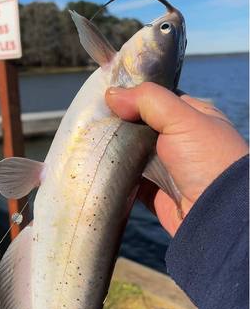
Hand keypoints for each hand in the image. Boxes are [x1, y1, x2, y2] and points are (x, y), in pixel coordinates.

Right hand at [105, 83, 247, 235]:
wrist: (216, 214)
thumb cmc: (208, 160)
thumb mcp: (184, 119)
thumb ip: (149, 101)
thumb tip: (113, 94)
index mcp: (192, 118)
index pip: (158, 101)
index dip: (134, 97)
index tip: (108, 95)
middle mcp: (180, 142)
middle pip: (142, 128)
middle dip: (121, 125)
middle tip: (94, 119)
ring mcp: (167, 168)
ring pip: (134, 154)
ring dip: (117, 151)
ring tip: (91, 140)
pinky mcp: (155, 192)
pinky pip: (130, 181)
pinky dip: (118, 175)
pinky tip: (101, 165)